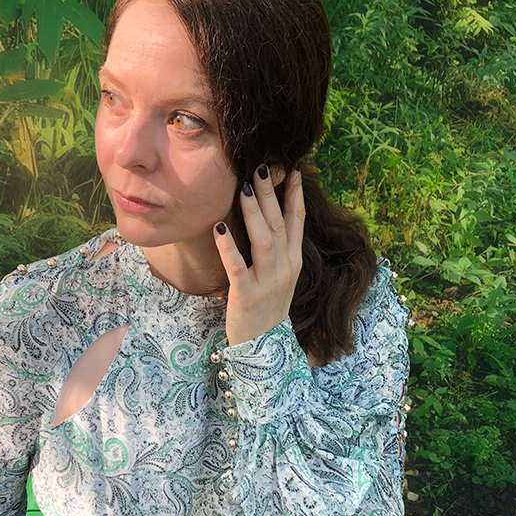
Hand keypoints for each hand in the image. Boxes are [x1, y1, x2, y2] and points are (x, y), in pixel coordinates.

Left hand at [214, 163, 304, 347]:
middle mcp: (285, 268)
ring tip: (244, 189)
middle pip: (279, 224)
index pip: (297, 221)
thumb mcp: (280, 275)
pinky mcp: (247, 295)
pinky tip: (219, 228)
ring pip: (264, 241)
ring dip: (254, 213)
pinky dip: (229, 247)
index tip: (292, 169)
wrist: (265, 347)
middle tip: (261, 167)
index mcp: (293, 261)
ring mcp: (268, 282)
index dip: (295, 194)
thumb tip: (268, 216)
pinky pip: (237, 266)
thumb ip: (278, 248)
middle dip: (270, 195)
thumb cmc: (267, 306)